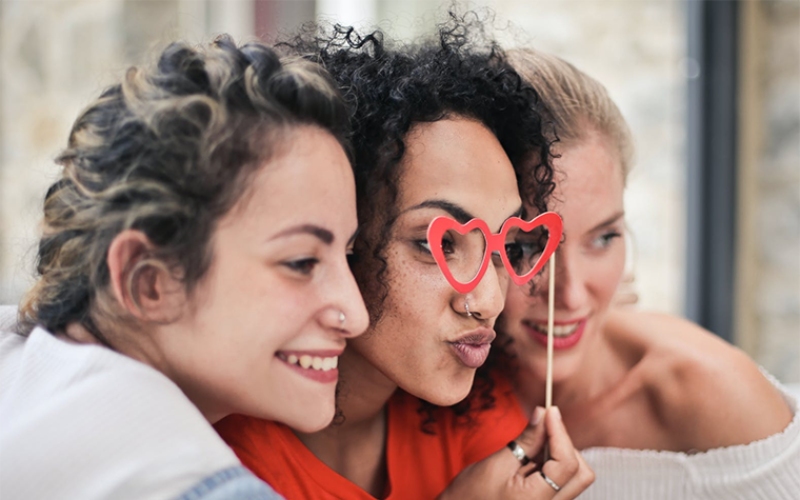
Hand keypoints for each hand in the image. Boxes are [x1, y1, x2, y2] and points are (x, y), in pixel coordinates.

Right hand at [439, 407, 594, 499]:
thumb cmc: (470, 496)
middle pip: (582, 474)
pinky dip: (553, 463)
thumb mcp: (496, 464)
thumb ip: (525, 441)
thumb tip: (543, 414)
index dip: (560, 433)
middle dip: (566, 445)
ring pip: (574, 477)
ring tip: (532, 444)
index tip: (550, 411)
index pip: (567, 464)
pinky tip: (532, 457)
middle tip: (543, 427)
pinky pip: (562, 482)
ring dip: (560, 454)